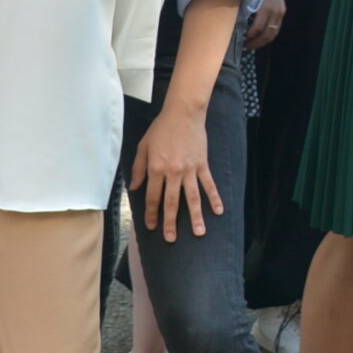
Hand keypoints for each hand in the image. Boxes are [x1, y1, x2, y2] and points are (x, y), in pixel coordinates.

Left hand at [130, 101, 218, 239]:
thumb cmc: (160, 129)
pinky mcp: (202, 165)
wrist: (183, 114)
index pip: (153, 197)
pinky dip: (214, 198)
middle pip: (172, 202)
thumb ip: (138, 168)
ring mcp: (190, 169)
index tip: (151, 227)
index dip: (151, 213)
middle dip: (171, 222)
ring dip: (195, 216)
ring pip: (192, 197)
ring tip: (198, 233)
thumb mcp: (143, 147)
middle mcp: (173, 172)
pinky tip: (218, 211)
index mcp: (156, 168)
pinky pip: (209, 184)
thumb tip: (134, 188)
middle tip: (171, 238)